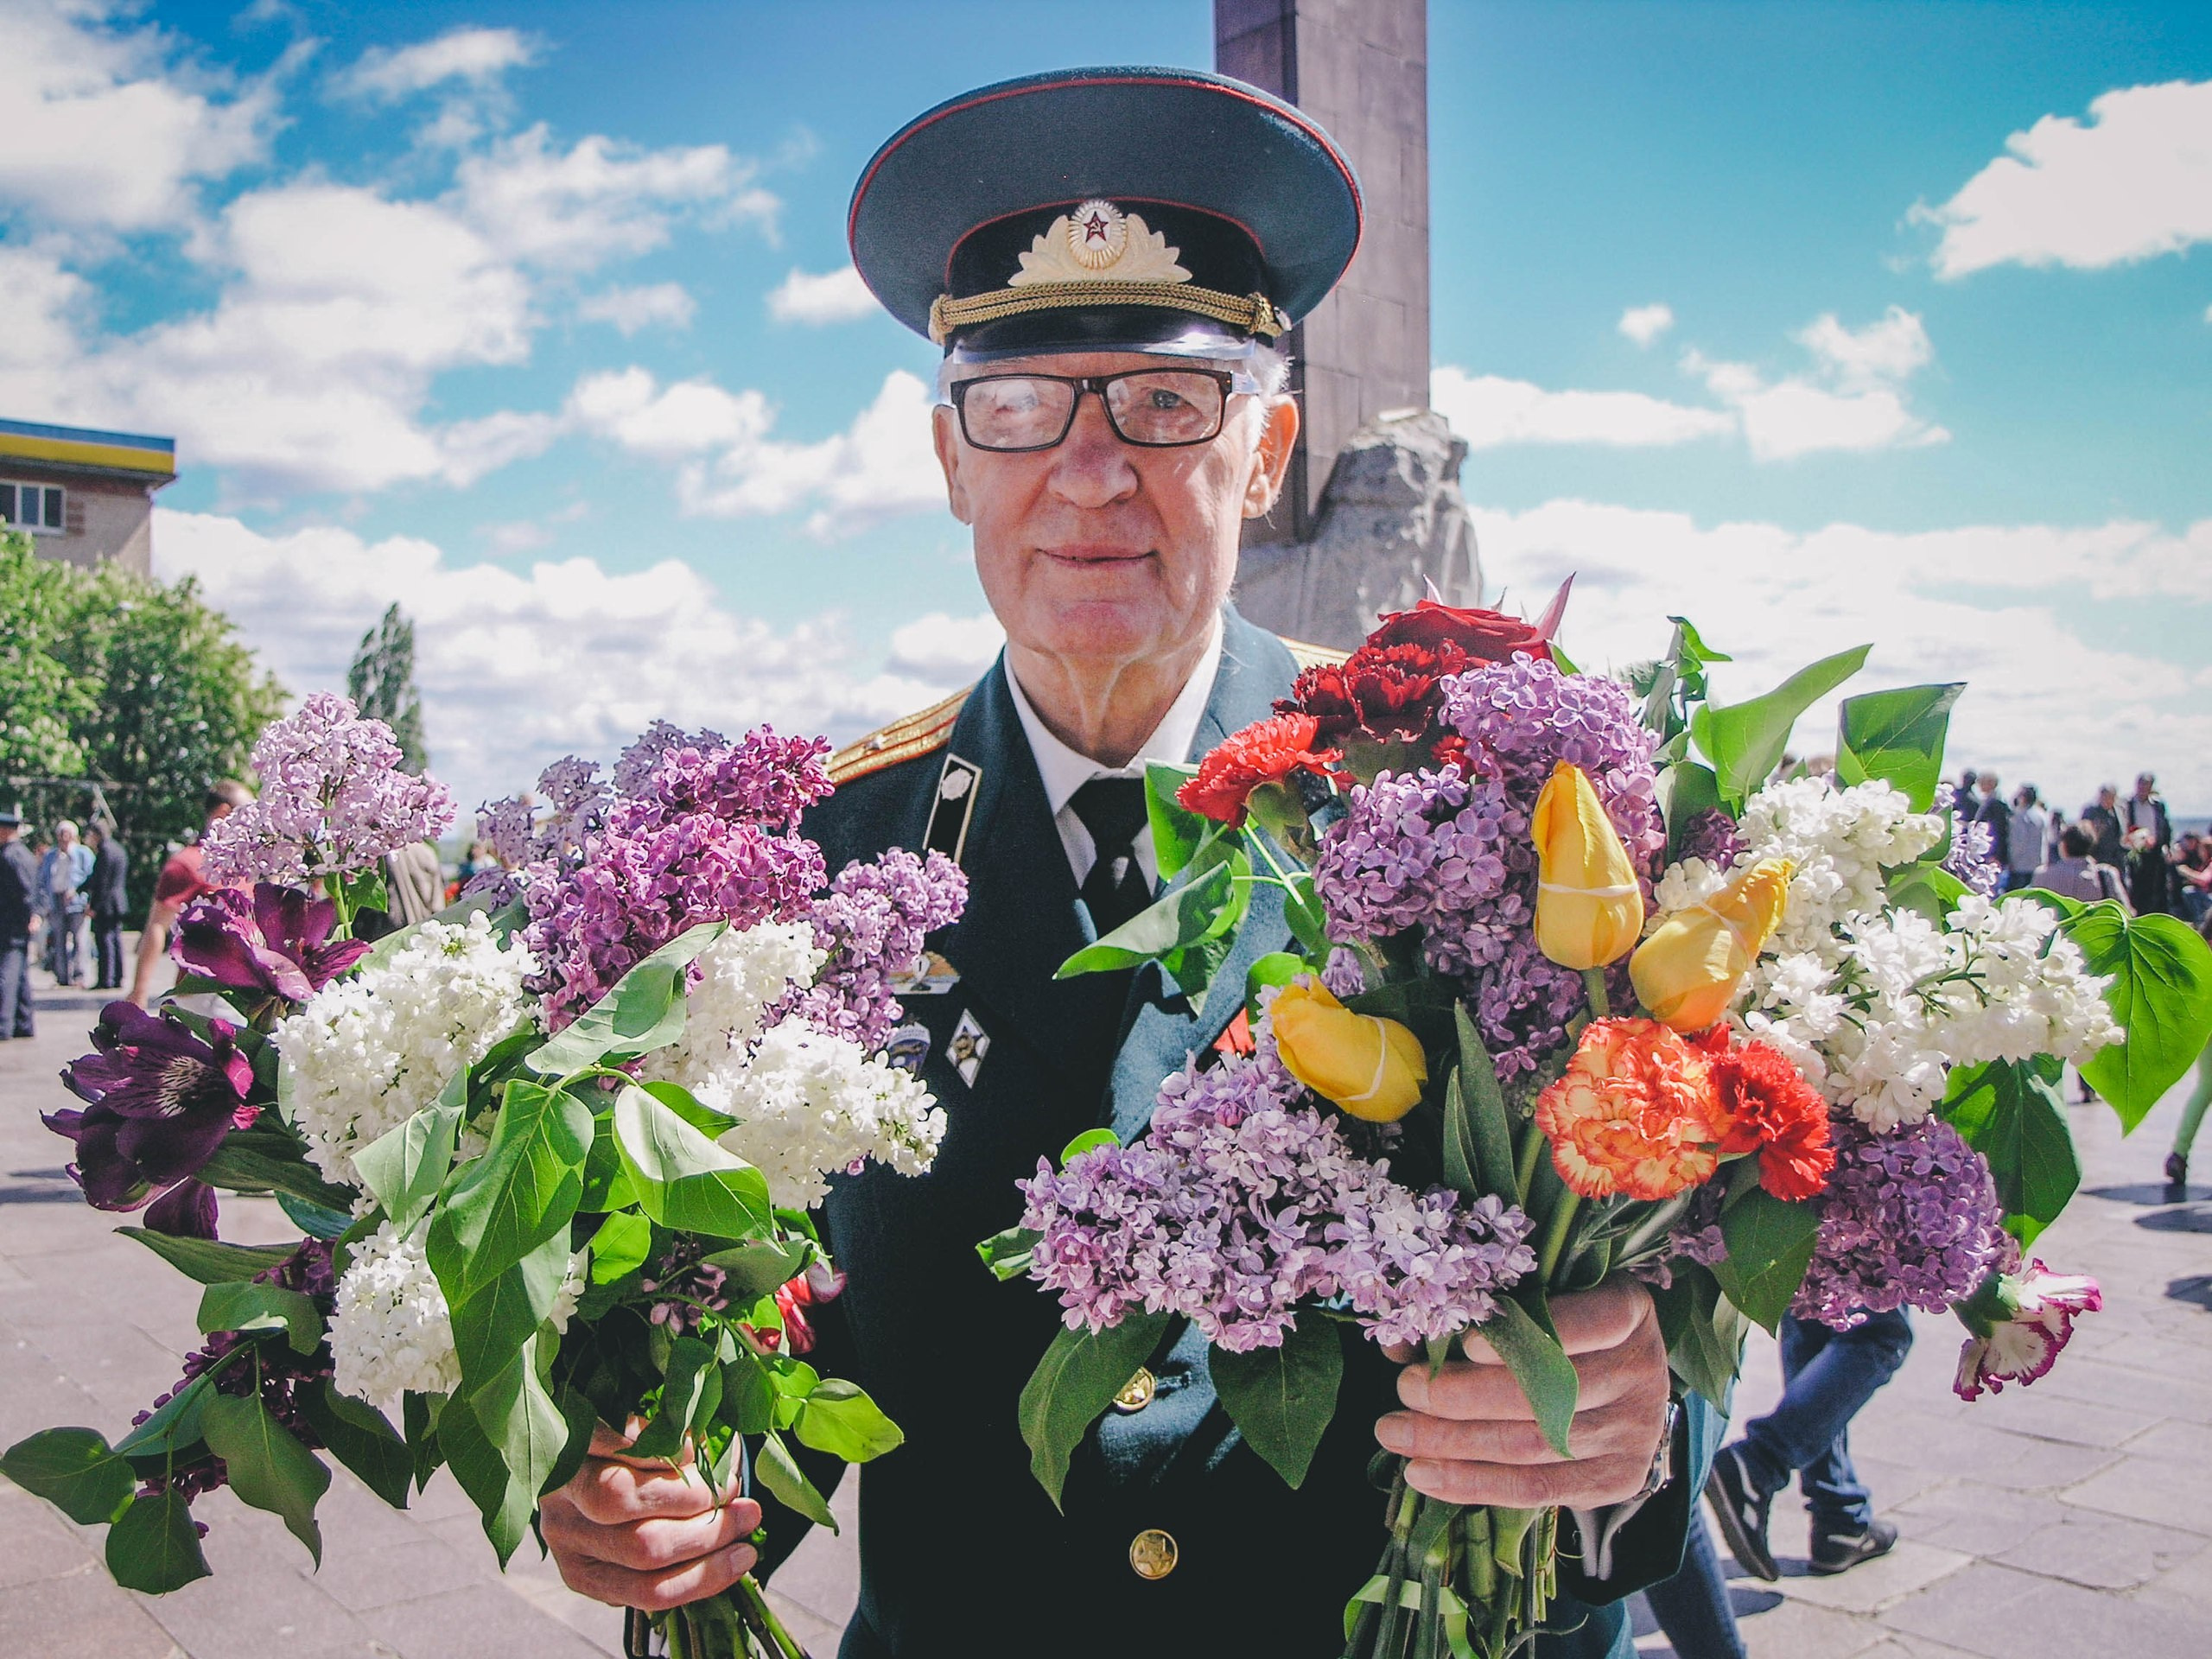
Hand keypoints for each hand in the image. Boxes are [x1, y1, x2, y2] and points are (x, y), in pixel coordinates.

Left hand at [540, 1425, 762, 1610]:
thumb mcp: (638, 1533)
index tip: (747, 1554)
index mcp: (586, 1572)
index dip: (706, 1575)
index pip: (649, 1590)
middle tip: (747, 1513)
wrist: (566, 1436)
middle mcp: (567, 1534)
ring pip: (624, 1498)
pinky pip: (616, 1443)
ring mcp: (563, 1486)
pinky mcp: (568, 1438)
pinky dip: (662, 1448)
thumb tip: (737, 1552)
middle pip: (643, 1547)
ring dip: (689, 1494)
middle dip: (708, 1533)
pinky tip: (690, 1449)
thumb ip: (676, 1545)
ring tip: (722, 1485)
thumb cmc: (617, 1492)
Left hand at [1374, 1278, 1669, 1507]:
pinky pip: (1537, 1488)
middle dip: (1464, 1395)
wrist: (1627, 1385)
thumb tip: (1401, 1342)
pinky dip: (1473, 1484)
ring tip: (1396, 1433)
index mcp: (1627, 1311)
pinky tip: (1424, 1475)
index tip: (1467, 1344)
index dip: (1530, 1335)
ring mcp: (1634, 1432)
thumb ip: (1476, 1313)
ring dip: (1454, 1444)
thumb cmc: (1567, 1327)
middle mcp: (1640, 1371)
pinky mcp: (1617, 1480)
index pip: (1589, 1323)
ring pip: (1533, 1445)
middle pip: (1546, 1392)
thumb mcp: (1538, 1300)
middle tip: (1407, 1391)